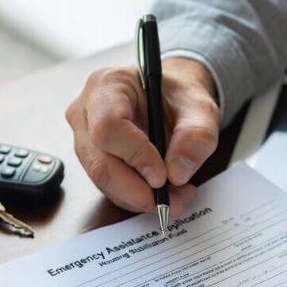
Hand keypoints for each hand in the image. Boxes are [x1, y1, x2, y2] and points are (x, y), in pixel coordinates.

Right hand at [66, 57, 219, 215]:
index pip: (108, 127)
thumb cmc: (179, 96)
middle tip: (173, 201)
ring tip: (177, 196)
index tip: (163, 176)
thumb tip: (177, 172)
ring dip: (140, 197)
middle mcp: (86, 111)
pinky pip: (109, 188)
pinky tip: (164, 193)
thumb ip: (196, 136)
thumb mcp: (201, 108)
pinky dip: (137, 197)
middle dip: (137, 190)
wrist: (172, 100)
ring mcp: (85, 138)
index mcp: (108, 84)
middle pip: (99, 162)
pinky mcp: (93, 160)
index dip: (135, 156)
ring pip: (102, 180)